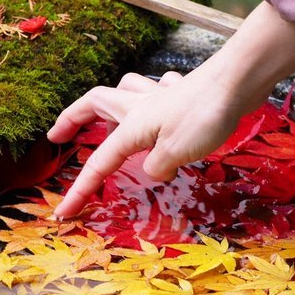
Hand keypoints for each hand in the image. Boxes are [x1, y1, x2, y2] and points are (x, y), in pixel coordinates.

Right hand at [47, 70, 241, 217]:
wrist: (236, 81)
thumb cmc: (203, 116)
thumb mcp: (175, 153)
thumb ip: (156, 168)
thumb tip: (153, 171)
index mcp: (131, 126)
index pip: (98, 164)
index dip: (79, 190)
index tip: (62, 213)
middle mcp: (138, 106)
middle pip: (93, 105)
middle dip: (71, 120)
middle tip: (58, 135)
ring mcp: (159, 96)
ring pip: (122, 89)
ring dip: (109, 102)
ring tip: (106, 117)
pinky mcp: (181, 92)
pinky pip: (158, 88)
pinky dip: (152, 93)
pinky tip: (159, 100)